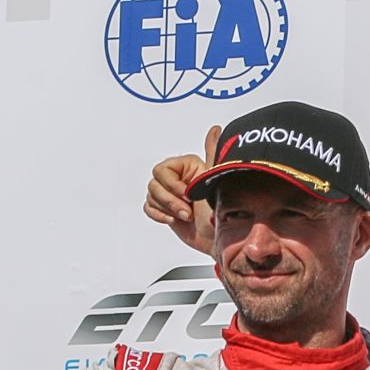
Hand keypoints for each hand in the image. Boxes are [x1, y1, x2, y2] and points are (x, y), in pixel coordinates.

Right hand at [143, 123, 219, 252]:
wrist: (219, 239)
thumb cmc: (220, 211)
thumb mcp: (215, 180)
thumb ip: (213, 153)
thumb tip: (216, 129)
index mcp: (188, 168)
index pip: (162, 170)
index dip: (171, 185)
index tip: (187, 195)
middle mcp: (178, 179)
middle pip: (154, 184)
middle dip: (170, 200)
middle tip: (187, 211)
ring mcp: (171, 194)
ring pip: (151, 195)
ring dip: (167, 209)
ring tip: (186, 216)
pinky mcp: (166, 209)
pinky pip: (148, 207)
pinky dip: (159, 215)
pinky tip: (174, 220)